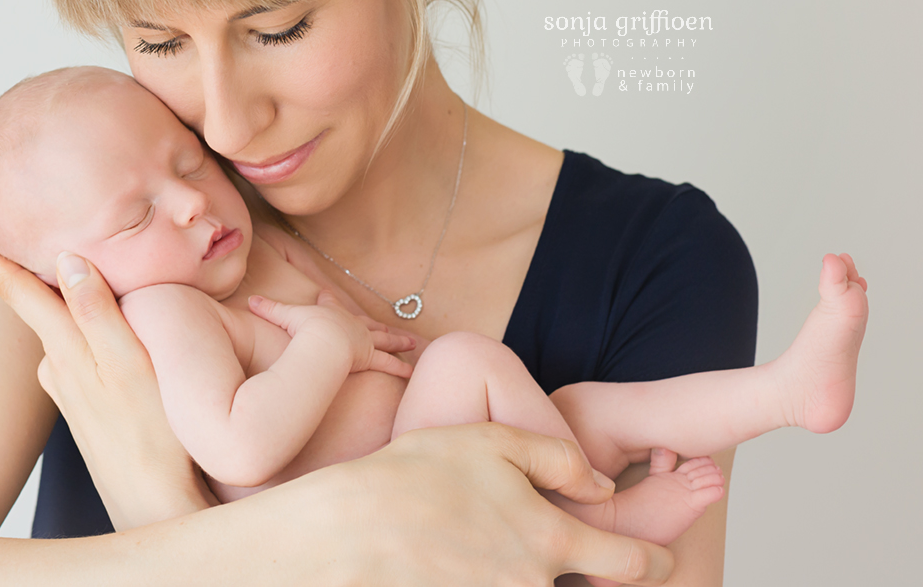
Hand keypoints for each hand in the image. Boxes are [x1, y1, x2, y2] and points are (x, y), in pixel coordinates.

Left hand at [0, 232, 213, 528]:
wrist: (155, 505)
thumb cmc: (154, 435)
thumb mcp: (131, 365)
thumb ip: (97, 311)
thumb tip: (66, 258)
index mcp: (66, 349)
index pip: (19, 293)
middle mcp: (58, 367)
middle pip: (33, 306)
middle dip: (17, 273)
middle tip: (2, 239)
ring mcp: (69, 389)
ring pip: (56, 330)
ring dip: (55, 304)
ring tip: (67, 273)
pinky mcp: (84, 406)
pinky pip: (73, 353)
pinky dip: (78, 333)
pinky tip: (99, 332)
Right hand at [248, 290, 415, 378]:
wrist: (325, 338)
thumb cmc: (307, 327)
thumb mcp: (285, 315)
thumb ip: (269, 309)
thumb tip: (249, 300)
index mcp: (332, 313)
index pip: (330, 303)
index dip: (327, 299)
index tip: (325, 293)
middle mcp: (352, 324)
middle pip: (366, 322)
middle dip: (376, 323)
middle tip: (389, 324)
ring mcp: (363, 340)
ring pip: (384, 339)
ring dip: (397, 340)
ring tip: (412, 342)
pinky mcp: (370, 357)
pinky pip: (387, 363)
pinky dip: (399, 367)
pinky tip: (412, 371)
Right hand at [297, 422, 674, 585]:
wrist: (351, 530)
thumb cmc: (416, 477)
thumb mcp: (492, 442)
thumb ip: (558, 458)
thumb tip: (597, 481)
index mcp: (550, 540)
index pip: (631, 564)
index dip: (655, 562)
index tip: (664, 560)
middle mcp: (533, 584)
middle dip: (598, 576)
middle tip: (586, 556)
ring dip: (538, 575)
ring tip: (504, 546)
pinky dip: (500, 579)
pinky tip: (472, 561)